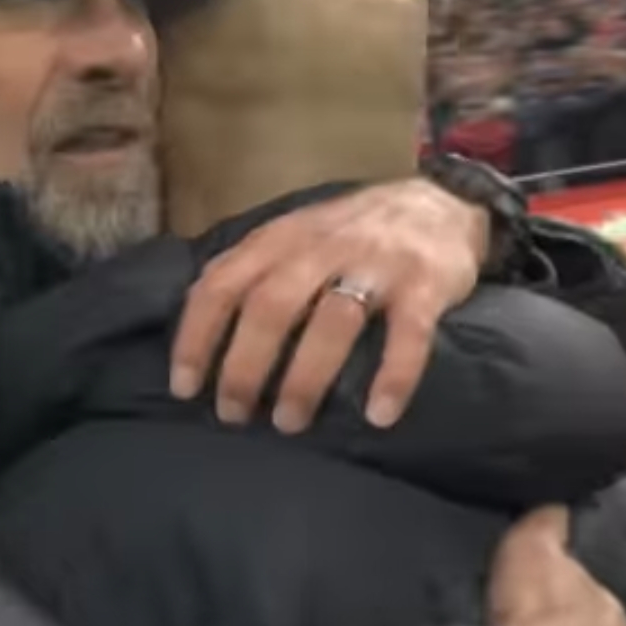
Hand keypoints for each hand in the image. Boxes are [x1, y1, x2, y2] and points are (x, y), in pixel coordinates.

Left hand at [170, 178, 487, 431]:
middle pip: (271, 306)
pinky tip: (379, 415)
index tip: (185, 388)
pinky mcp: (425, 285)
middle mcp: (322, 247)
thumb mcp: (294, 237)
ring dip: (305, 377)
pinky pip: (408, 335)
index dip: (197, 337)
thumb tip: (201, 335)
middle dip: (244, 366)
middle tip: (234, 414)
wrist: (441, 203)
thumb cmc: (352, 235)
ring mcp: (376, 264)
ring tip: (289, 422)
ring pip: (332, 321)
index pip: (222, 284)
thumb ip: (253, 272)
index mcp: (280, 238)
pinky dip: (393, 376)